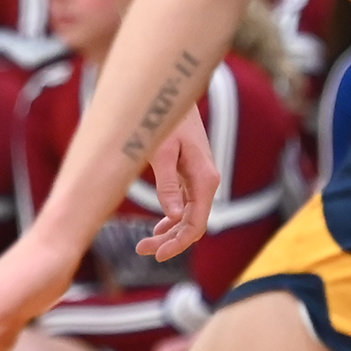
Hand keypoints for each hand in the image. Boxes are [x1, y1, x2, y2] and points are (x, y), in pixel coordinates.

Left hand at [138, 112, 218, 260]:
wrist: (174, 96)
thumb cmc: (168, 120)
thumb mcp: (162, 152)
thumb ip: (167, 184)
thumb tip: (172, 217)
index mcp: (205, 179)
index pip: (196, 223)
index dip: (179, 243)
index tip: (158, 255)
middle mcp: (207, 182)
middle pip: (193, 225)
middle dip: (170, 242)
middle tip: (143, 250)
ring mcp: (200, 180)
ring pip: (189, 217)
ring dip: (169, 233)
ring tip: (144, 244)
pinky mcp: (191, 176)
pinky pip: (185, 205)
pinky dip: (172, 219)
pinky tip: (158, 229)